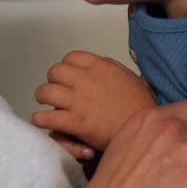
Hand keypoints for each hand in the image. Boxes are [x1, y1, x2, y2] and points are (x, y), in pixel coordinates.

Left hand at [31, 51, 155, 151]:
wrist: (146, 130)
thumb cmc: (142, 107)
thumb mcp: (132, 79)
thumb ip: (114, 69)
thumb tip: (104, 65)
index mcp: (100, 66)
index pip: (72, 57)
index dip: (66, 67)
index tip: (67, 77)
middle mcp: (86, 79)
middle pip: (55, 72)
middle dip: (53, 81)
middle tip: (56, 91)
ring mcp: (79, 100)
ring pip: (45, 92)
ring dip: (43, 98)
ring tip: (45, 104)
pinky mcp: (75, 122)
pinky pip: (47, 117)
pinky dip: (40, 120)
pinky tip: (41, 122)